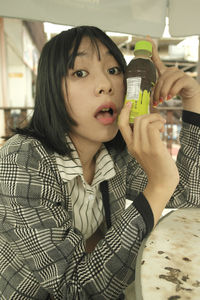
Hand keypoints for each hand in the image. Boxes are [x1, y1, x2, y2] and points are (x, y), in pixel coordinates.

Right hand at [118, 104, 178, 223]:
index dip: (124, 112)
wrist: (162, 182)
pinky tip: (163, 129)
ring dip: (156, 118)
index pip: (122, 125)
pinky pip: (153, 127)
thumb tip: (148, 122)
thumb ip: (143, 139)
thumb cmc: (157, 166)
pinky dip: (159, 124)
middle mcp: (134, 146)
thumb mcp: (145, 152)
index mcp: (130, 146)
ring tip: (162, 125)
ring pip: (144, 121)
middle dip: (149, 115)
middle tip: (158, 120)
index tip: (129, 103)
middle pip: (137, 119)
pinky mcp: (153, 148)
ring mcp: (142, 147)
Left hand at [148, 37, 199, 113]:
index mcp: (165, 72)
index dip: (151, 48)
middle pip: (161, 78)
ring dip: (164, 93)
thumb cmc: (175, 90)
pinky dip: (172, 92)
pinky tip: (170, 97)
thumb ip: (157, 89)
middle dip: (157, 92)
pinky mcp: (186, 79)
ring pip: (168, 81)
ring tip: (162, 101)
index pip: (156, 59)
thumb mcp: (164, 89)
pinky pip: (177, 84)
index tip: (146, 38)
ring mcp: (180, 73)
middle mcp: (172, 70)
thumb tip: (149, 96)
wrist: (189, 94)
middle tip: (156, 101)